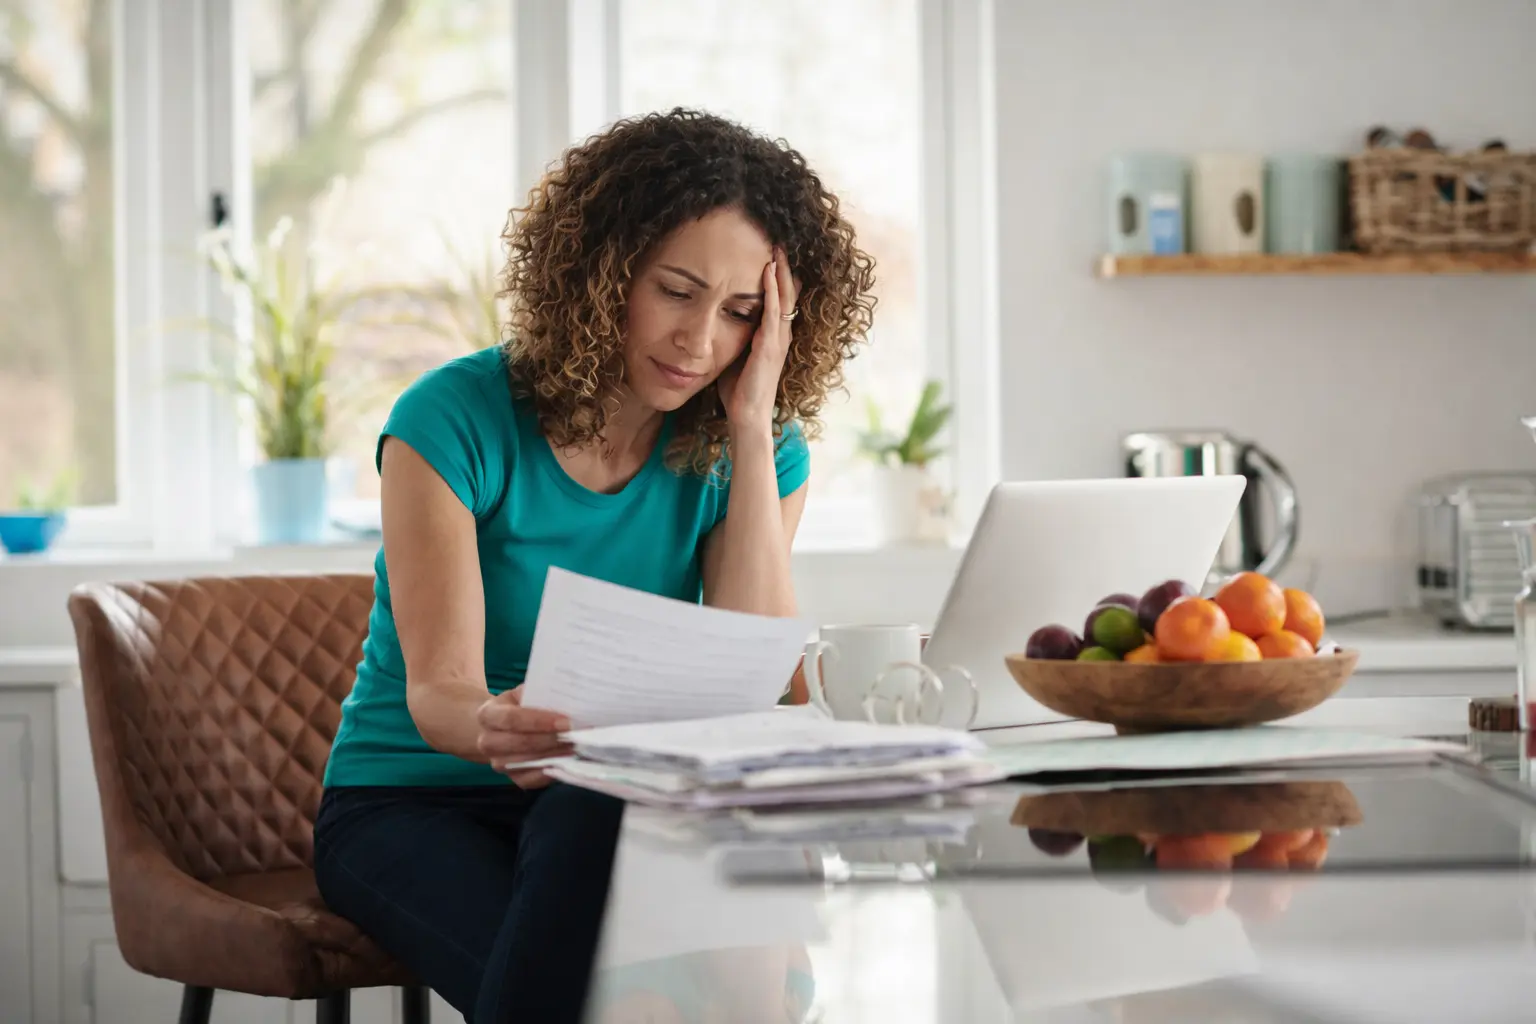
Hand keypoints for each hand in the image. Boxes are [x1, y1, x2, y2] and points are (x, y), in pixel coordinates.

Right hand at [476, 685, 571, 788]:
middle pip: (520, 743)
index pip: (511, 718)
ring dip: (554, 755)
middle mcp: (487, 741)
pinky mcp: (512, 778)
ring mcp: (498, 763)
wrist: (502, 727)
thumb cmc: (519, 706)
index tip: (566, 722)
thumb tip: (566, 700)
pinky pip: (531, 779)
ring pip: (527, 761)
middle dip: (551, 739)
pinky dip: (550, 772)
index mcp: (487, 714)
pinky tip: (566, 761)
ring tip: (575, 746)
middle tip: (576, 734)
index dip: (539, 721)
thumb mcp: (523, 693)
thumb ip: (539, 695)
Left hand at [718, 248, 797, 433]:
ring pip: (785, 298)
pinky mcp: (769, 347)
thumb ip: (735, 336)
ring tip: (777, 249)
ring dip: (781, 272)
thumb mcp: (736, 354)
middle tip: (778, 241)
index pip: (781, 299)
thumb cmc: (738, 390)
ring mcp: (778, 341)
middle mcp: (781, 336)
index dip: (779, 277)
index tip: (772, 254)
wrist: (746, 416)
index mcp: (774, 337)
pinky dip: (772, 290)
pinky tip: (768, 272)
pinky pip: (773, 312)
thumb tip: (718, 318)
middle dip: (783, 267)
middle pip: (788, 293)